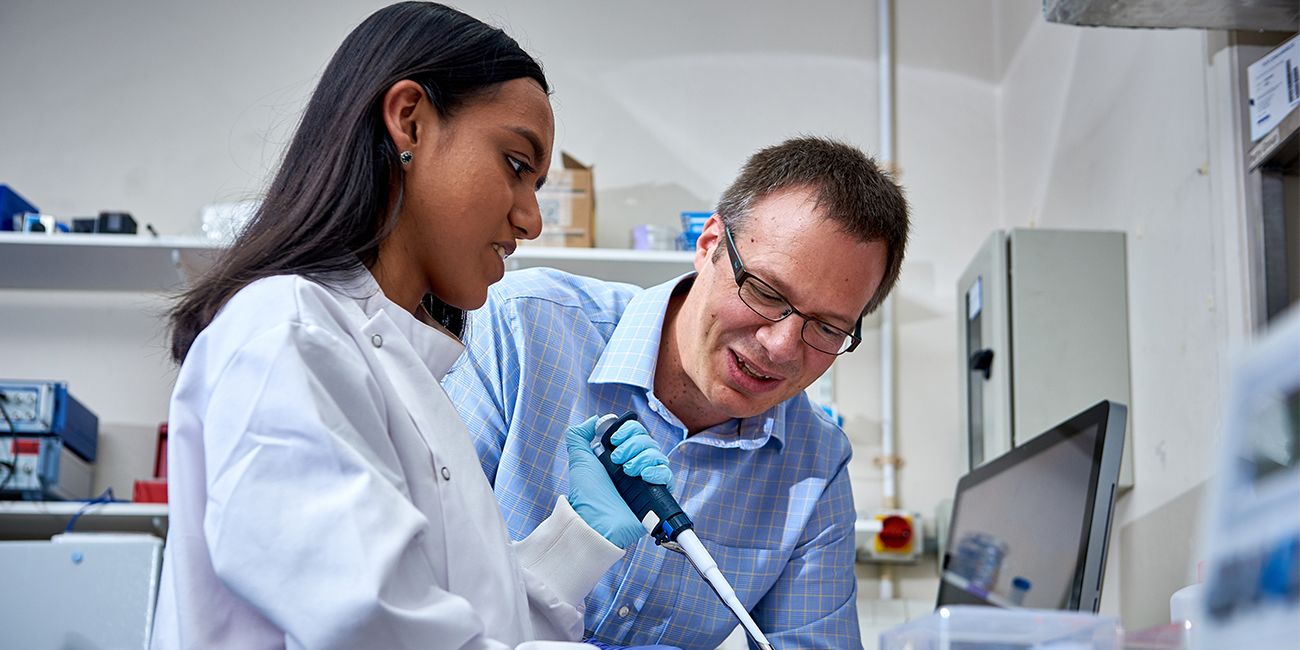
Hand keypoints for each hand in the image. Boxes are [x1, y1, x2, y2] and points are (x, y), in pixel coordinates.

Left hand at [565, 416, 672, 548]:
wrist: (594, 521)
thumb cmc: (586, 496)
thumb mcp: (579, 460)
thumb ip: (579, 435)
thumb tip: (593, 420)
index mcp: (619, 457)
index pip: (635, 433)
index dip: (628, 431)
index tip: (614, 441)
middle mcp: (634, 467)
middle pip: (648, 441)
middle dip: (633, 444)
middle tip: (618, 459)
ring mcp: (646, 481)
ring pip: (659, 455)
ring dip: (643, 457)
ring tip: (629, 471)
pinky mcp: (656, 495)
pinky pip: (667, 475)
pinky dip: (657, 471)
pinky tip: (644, 476)